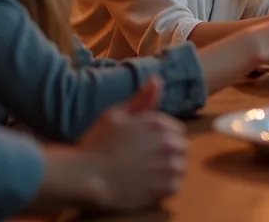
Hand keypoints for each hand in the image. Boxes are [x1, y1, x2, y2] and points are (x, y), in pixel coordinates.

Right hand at [76, 78, 186, 210]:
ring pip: (181, 167)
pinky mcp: (165, 188)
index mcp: (159, 123)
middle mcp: (169, 143)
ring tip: (148, 174)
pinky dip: (166, 186)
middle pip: (182, 148)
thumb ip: (141, 99)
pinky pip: (176, 185)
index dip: (164, 137)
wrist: (87, 177)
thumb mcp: (115, 115)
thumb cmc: (97, 145)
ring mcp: (169, 166)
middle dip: (169, 153)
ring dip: (169, 170)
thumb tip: (157, 80)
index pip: (178, 130)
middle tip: (147, 161)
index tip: (148, 145)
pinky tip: (149, 186)